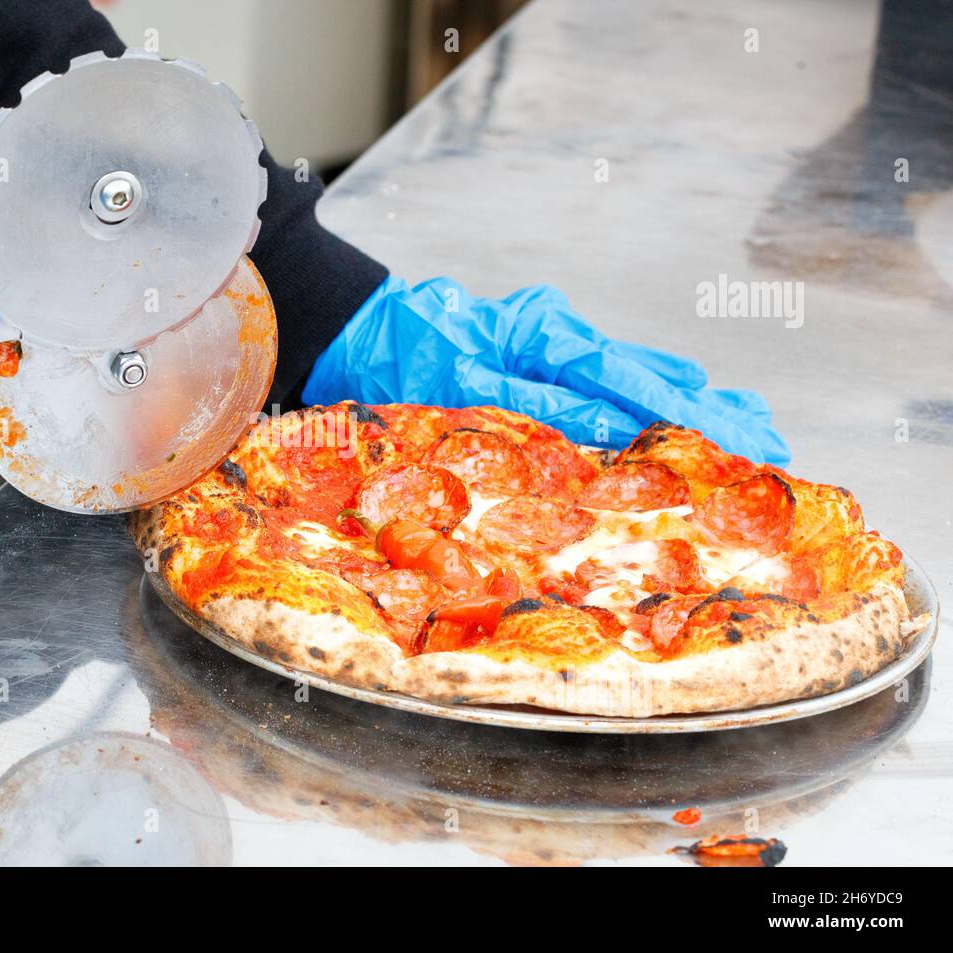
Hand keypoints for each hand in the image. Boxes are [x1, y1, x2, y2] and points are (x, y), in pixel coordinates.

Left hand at [302, 276, 788, 464]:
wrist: (356, 330)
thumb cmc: (399, 356)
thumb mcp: (463, 386)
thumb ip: (539, 406)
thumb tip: (612, 424)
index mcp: (545, 338)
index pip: (633, 382)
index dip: (692, 416)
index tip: (746, 439)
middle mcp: (558, 338)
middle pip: (649, 378)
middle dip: (711, 414)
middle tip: (772, 447)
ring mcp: (551, 348)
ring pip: (634, 379)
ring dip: (689, 409)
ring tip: (748, 433)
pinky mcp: (538, 362)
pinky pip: (606, 383)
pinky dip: (648, 401)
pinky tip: (679, 413)